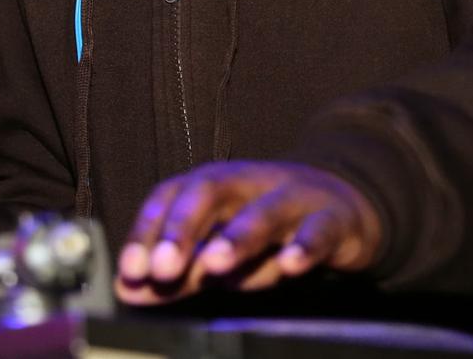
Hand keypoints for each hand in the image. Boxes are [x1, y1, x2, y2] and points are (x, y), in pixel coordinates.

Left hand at [113, 160, 383, 304]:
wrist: (344, 205)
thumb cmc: (270, 226)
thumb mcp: (221, 244)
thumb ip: (178, 270)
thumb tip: (128, 289)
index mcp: (214, 184)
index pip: (170, 197)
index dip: (145, 232)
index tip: (130, 271)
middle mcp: (249, 183)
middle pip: (209, 193)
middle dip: (181, 230)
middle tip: (162, 269)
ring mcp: (293, 197)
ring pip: (264, 212)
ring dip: (238, 238)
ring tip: (215, 265)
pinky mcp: (333, 219)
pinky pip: (319, 231)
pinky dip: (305, 246)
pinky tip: (291, 264)